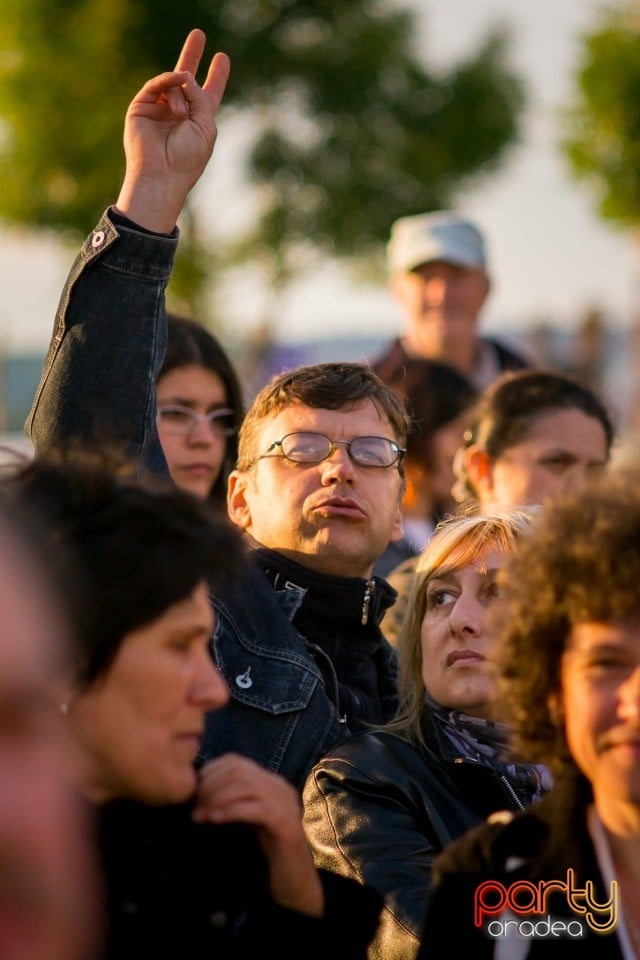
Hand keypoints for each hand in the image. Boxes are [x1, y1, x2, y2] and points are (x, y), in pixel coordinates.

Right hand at [115, 28, 229, 232]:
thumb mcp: (205, 125)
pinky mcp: (142, 107)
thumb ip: (201, 97)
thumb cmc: (187, 158)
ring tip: (181, 116)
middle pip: (186, 78)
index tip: (222, 58)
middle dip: (192, 56)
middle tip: (199, 34)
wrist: (162, 174)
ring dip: (182, 94)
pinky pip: (158, 84)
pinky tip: (179, 81)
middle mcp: (178, 112)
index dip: (217, 77)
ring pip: (175, 82)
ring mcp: (159, 108)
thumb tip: (185, 74)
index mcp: (198, 120)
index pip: (209, 94)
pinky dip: (169, 80)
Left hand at [193, 754, 324, 916]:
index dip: (210, 773)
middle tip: (194, 808)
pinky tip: (215, 820)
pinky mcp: (286, 825)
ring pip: (246, 786)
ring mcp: (286, 804)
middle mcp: (281, 788)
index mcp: (271, 783)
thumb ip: (233, 804)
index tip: (193, 793)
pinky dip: (232, 810)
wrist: (294, 884)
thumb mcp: (247, 823)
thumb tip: (198, 794)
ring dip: (217, 798)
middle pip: (239, 770)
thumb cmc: (266, 856)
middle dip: (210, 786)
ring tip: (200, 816)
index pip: (236, 761)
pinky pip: (256, 808)